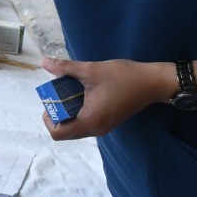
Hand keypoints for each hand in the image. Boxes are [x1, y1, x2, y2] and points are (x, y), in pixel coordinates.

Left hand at [39, 56, 176, 140]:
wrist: (153, 82)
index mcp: (90, 121)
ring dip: (68, 114)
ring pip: (76, 129)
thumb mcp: (91, 70)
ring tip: (69, 92)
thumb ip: (66, 68)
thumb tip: (43, 62)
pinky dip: (79, 113)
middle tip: (57, 95)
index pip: (58, 133)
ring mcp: (104, 128)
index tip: (50, 101)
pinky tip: (82, 94)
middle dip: (57, 116)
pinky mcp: (109, 122)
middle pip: (66, 133)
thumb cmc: (123, 77)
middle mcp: (96, 130)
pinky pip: (87, 123)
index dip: (48, 119)